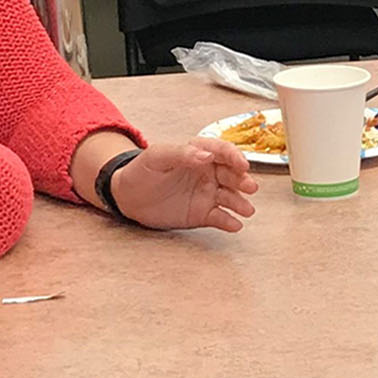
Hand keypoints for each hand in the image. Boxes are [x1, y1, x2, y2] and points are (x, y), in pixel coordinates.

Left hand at [105, 136, 260, 231]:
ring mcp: (207, 194)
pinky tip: (234, 224)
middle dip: (243, 181)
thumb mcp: (157, 156)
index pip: (223, 152)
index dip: (235, 157)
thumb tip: (206, 156)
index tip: (242, 165)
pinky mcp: (203, 214)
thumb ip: (182, 153)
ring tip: (246, 210)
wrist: (127, 197)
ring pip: (230, 198)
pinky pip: (220, 218)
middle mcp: (208, 174)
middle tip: (249, 187)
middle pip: (232, 175)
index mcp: (199, 154)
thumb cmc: (141, 171)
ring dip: (240, 203)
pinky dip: (229, 222)